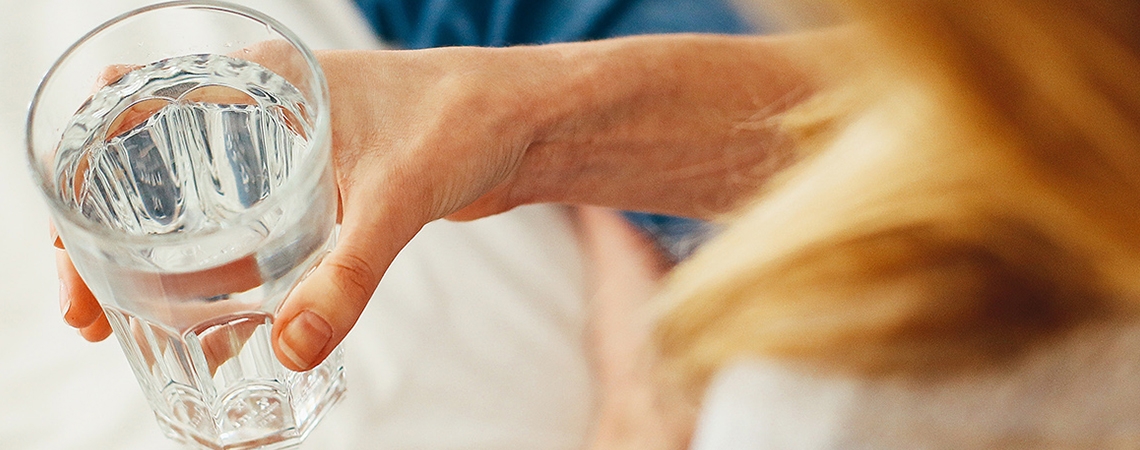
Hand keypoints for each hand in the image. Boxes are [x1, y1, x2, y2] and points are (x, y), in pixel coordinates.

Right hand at [55, 34, 814, 371]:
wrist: (526, 123)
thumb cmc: (466, 121)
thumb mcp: (399, 196)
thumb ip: (348, 275)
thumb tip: (290, 351)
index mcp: (257, 85)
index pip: (136, 125)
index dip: (87, 190)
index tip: (73, 259)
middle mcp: (261, 115)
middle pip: (155, 179)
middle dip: (115, 246)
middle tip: (92, 315)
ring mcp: (289, 154)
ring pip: (203, 211)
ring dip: (170, 269)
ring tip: (138, 332)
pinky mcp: (321, 190)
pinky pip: (253, 233)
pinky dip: (231, 276)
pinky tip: (224, 329)